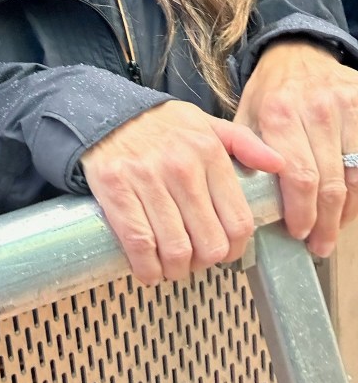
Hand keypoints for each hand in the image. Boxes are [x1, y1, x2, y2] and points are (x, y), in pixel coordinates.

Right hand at [81, 100, 283, 283]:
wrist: (104, 113)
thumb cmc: (157, 124)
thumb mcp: (204, 123)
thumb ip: (244, 143)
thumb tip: (278, 164)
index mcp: (208, 152)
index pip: (238, 221)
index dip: (234, 249)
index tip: (223, 252)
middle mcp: (181, 166)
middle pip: (210, 243)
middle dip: (204, 262)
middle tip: (194, 260)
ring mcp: (147, 179)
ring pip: (176, 249)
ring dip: (176, 270)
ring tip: (171, 266)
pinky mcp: (116, 190)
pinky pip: (140, 245)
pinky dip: (147, 268)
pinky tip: (148, 268)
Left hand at [235, 40, 357, 256]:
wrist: (297, 53)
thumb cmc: (270, 92)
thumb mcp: (247, 115)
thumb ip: (245, 154)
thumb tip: (244, 200)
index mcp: (279, 112)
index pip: (297, 176)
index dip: (301, 212)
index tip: (298, 233)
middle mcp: (316, 109)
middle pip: (329, 182)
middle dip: (325, 222)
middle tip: (318, 244)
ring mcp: (346, 107)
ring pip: (355, 176)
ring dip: (346, 212)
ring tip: (333, 230)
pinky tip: (349, 205)